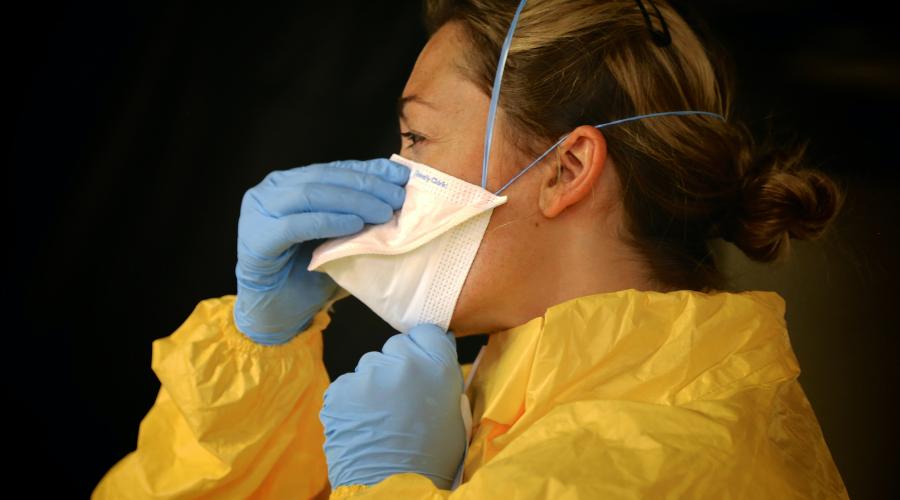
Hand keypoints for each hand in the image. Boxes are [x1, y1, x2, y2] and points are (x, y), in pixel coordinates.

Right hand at [234, 159, 408, 344]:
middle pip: (323, 177)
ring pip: (310, 195)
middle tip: (397, 197)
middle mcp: (270, 191)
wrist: (274, 314)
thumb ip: (354, 214)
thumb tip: (395, 196)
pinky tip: (355, 225)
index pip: (334, 169)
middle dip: (365, 185)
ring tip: (383, 212)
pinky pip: (295, 225)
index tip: (401, 176)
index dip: (369, 170)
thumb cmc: (307, 274)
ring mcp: (259, 213)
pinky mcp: (257, 239)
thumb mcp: (336, 237)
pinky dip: (328, 222)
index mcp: (289, 183)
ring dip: (352, 201)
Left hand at [320, 324, 466, 488]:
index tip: (420, 362)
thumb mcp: (453, 415)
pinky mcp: (340, 390)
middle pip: (396, 347)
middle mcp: (403, 363)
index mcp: (438, 367)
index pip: (426, 332)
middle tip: (400, 398)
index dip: (422, 347)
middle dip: (397, 366)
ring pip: (369, 366)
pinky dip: (352, 402)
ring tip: (379, 418)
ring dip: (373, 384)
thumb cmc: (430, 459)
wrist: (392, 489)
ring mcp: (368, 375)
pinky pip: (347, 386)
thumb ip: (441, 379)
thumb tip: (430, 359)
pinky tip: (362, 425)